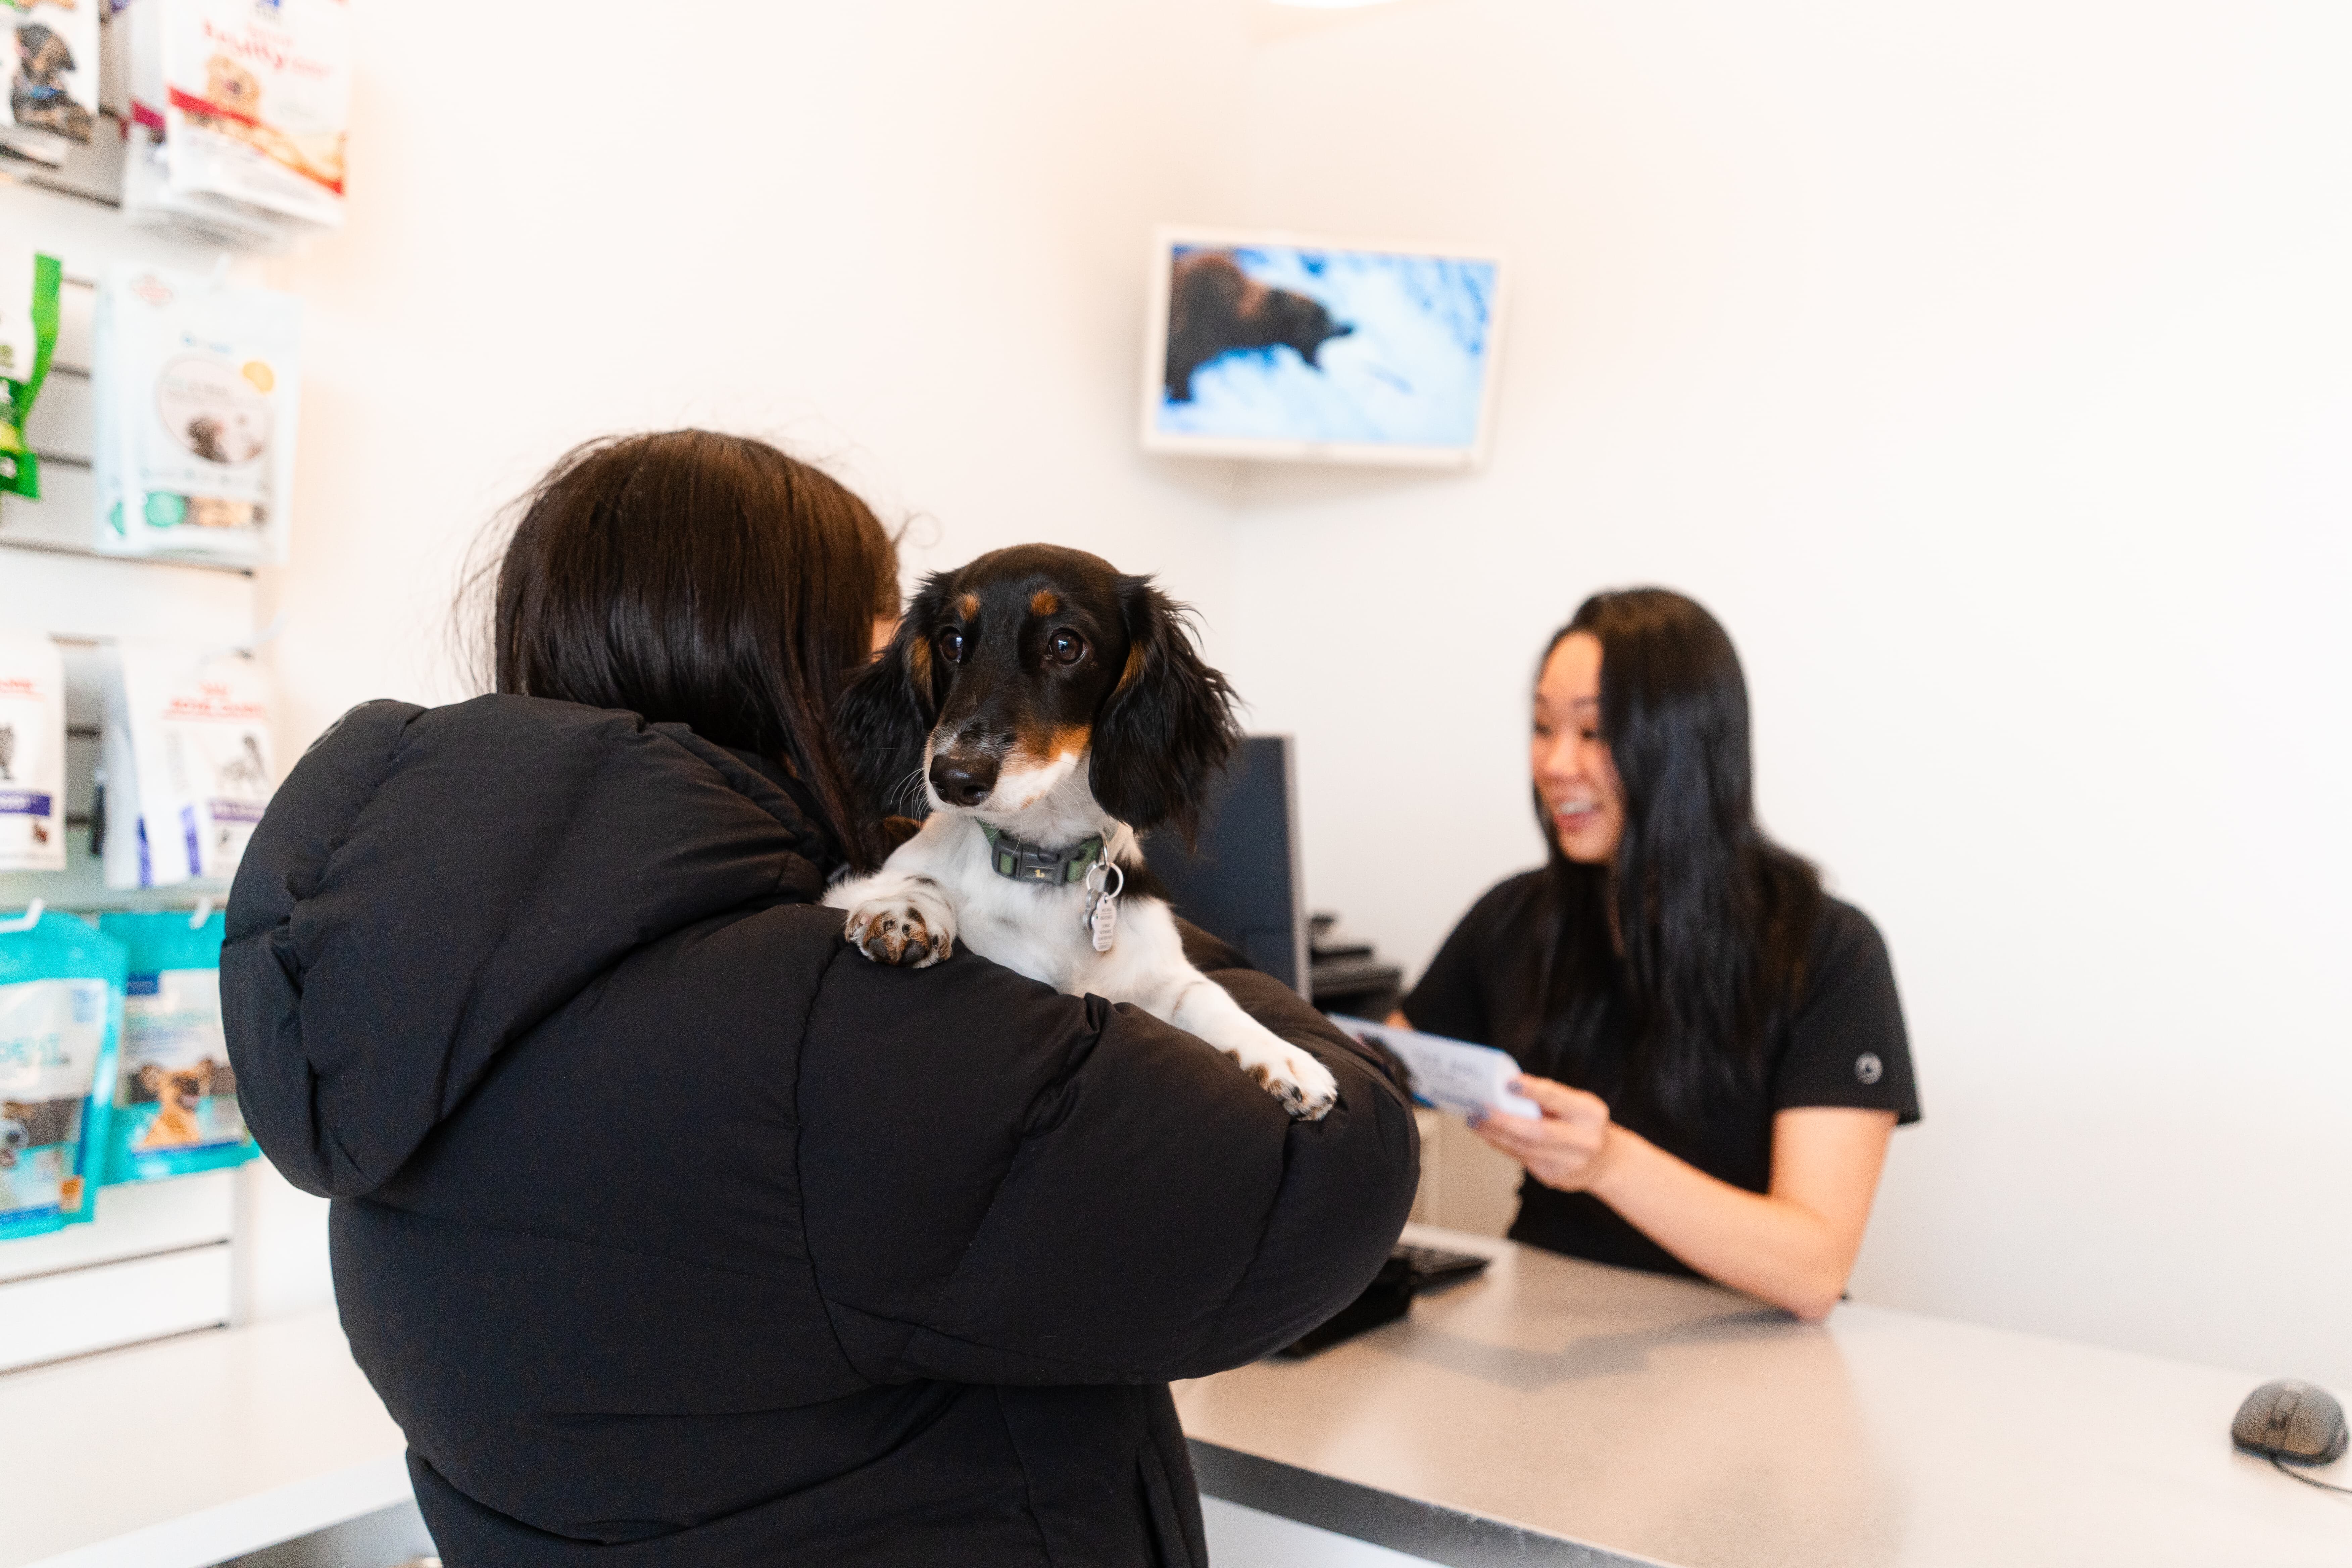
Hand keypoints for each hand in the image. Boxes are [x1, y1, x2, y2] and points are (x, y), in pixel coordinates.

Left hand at [1472, 1075, 1615, 1192]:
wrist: (1603, 1161)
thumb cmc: (1580, 1123)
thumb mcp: (1575, 1104)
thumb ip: (1547, 1097)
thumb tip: (1505, 1089)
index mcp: (1591, 1113)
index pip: (1559, 1099)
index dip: (1534, 1091)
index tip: (1509, 1083)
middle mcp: (1585, 1140)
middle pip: (1537, 1131)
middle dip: (1504, 1120)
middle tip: (1480, 1108)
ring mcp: (1570, 1164)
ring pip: (1524, 1148)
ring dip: (1495, 1133)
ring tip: (1475, 1119)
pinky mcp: (1555, 1178)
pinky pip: (1521, 1159)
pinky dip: (1501, 1144)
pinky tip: (1487, 1134)